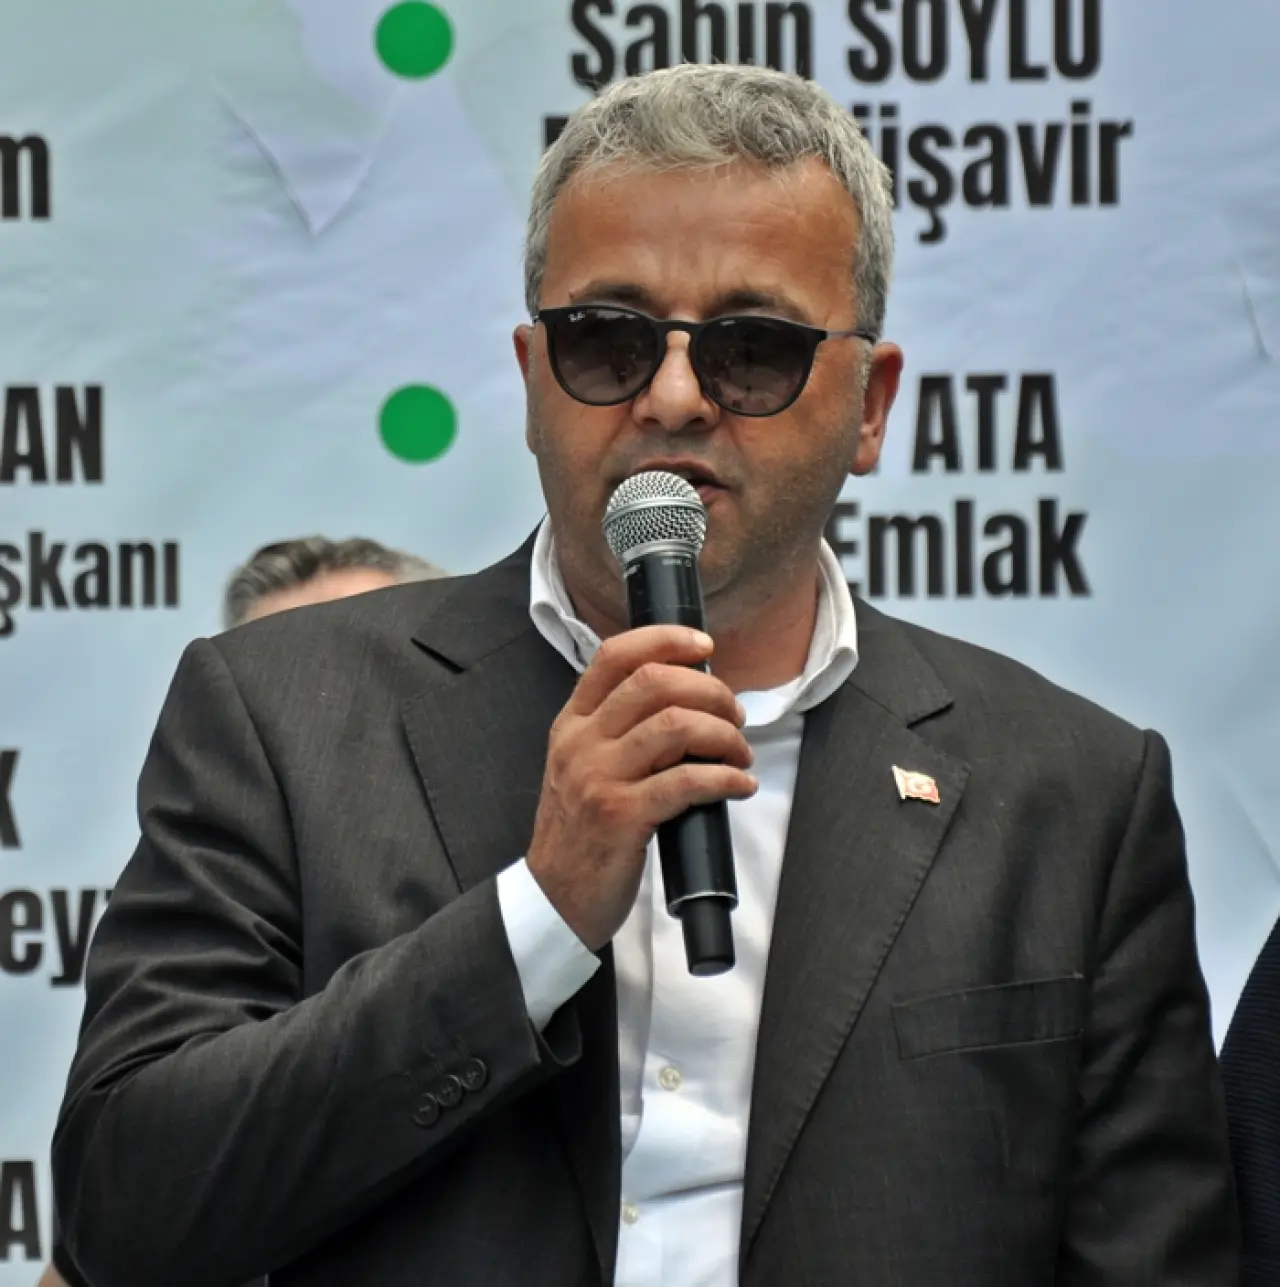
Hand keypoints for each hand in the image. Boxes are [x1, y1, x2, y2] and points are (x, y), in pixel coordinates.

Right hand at [527, 626, 757, 951]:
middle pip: (655, 683)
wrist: (555, 896)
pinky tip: (739, 785)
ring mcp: (599, 778)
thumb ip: (618, 730)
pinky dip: (726, 778)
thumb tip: (688, 699)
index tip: (704, 646)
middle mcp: (581, 742)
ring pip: (676, 726)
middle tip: (735, 715)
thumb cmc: (581, 831)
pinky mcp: (622, 816)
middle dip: (710, 691)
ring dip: (724, 734)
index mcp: (572, 723)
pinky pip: (688, 781)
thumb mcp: (581, 766)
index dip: (665, 640)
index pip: (615, 656)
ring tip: (739, 754)